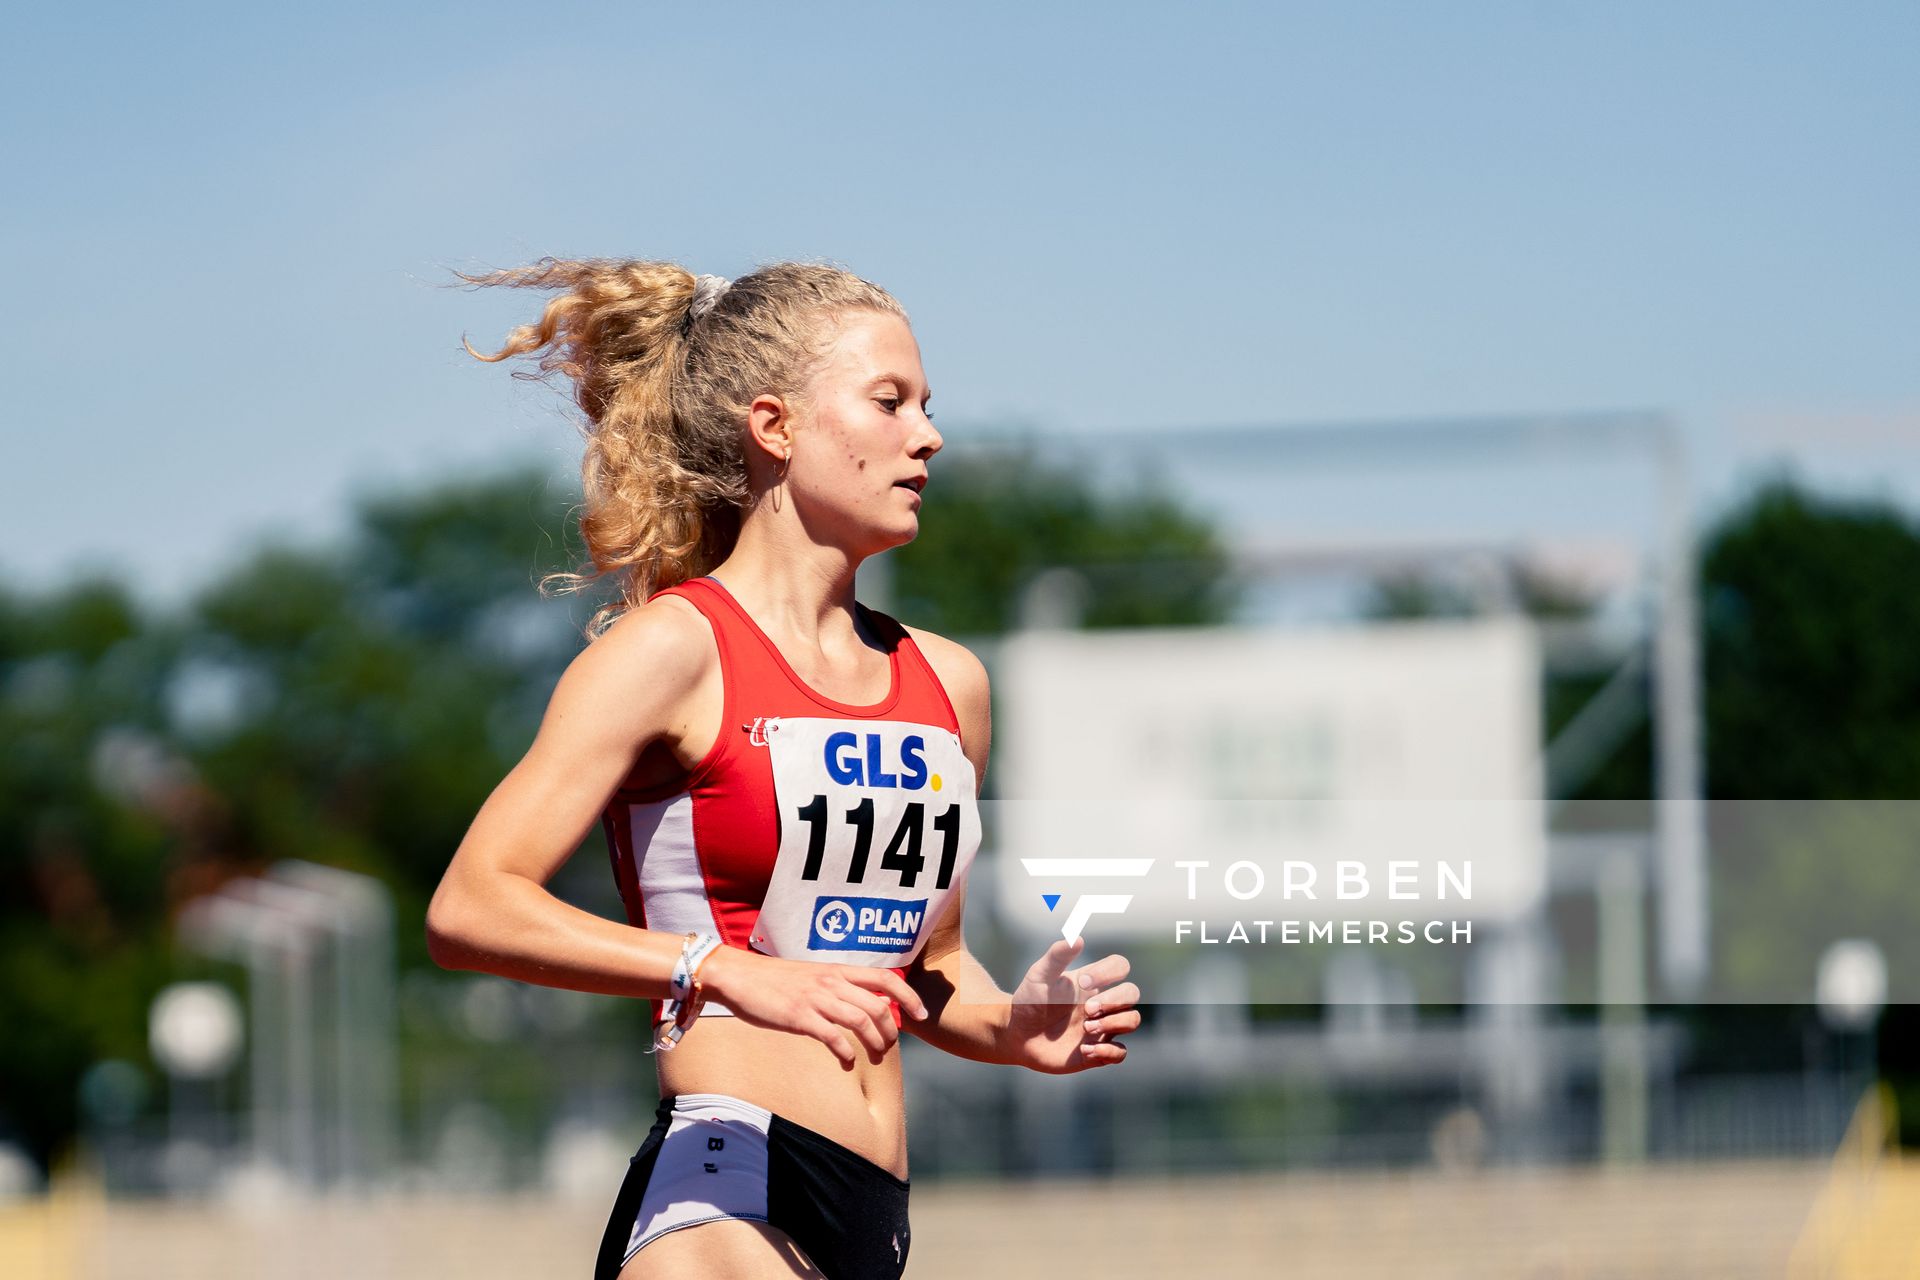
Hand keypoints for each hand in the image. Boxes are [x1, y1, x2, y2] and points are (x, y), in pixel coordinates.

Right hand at [700, 947, 929, 1069]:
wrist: (737, 976)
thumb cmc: (773, 980)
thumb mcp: (811, 976)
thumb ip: (835, 987)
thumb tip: (858, 1005)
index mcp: (836, 969)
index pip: (885, 977)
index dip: (909, 995)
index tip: (920, 1014)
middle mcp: (831, 981)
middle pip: (878, 1005)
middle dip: (891, 1029)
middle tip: (889, 1046)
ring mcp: (816, 998)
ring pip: (861, 1021)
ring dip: (875, 1043)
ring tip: (874, 1057)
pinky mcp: (799, 1016)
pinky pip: (833, 1037)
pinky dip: (846, 1053)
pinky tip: (846, 1062)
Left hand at [1005, 936, 1139, 1073]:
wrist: (1017, 1034)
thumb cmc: (1030, 1001)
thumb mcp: (1039, 976)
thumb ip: (1057, 956)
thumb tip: (1077, 939)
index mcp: (1091, 982)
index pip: (1120, 966)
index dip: (1109, 972)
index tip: (1082, 982)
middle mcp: (1101, 1003)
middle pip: (1132, 993)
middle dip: (1114, 1001)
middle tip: (1087, 1010)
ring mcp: (1101, 1027)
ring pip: (1132, 1020)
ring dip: (1114, 1024)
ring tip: (1088, 1028)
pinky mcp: (1096, 1052)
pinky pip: (1120, 1052)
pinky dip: (1108, 1052)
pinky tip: (1084, 1050)